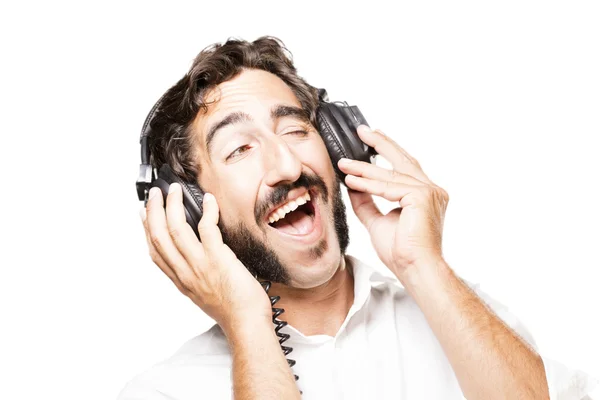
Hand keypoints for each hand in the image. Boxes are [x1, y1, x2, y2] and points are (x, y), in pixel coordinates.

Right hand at [140, 183, 271, 333]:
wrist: (246, 322)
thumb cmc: (232, 310)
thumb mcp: (203, 294)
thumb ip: (195, 275)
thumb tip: (195, 256)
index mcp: (181, 280)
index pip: (155, 252)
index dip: (146, 230)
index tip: (143, 214)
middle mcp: (185, 272)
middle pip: (159, 236)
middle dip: (154, 210)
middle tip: (156, 194)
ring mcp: (199, 264)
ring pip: (177, 229)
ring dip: (174, 205)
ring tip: (176, 191)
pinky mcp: (218, 258)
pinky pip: (207, 228)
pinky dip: (207, 211)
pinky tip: (208, 200)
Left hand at [337, 125, 448, 277]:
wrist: (414, 269)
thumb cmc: (401, 252)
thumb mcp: (377, 221)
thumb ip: (367, 202)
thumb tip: (353, 185)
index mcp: (425, 195)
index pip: (405, 167)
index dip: (387, 151)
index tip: (371, 139)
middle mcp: (432, 190)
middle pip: (403, 160)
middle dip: (381, 143)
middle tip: (362, 130)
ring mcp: (430, 192)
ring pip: (391, 175)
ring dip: (364, 169)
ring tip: (343, 163)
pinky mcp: (422, 197)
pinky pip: (389, 187)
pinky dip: (368, 184)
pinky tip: (351, 180)